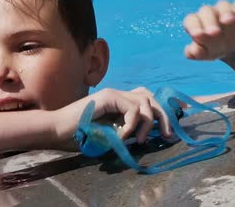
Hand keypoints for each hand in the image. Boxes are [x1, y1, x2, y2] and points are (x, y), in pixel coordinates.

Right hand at [53, 87, 170, 148]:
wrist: (57, 130)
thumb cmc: (80, 135)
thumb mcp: (110, 134)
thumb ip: (126, 131)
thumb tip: (147, 135)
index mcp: (120, 101)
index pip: (147, 98)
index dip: (163, 108)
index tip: (176, 121)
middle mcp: (119, 94)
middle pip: (151, 98)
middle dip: (163, 116)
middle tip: (166, 135)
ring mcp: (113, 94)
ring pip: (144, 102)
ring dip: (146, 123)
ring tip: (138, 140)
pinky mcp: (108, 97)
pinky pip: (131, 109)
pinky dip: (131, 125)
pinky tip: (122, 136)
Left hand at [183, 0, 234, 60]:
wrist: (230, 48)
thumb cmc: (212, 48)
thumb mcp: (204, 54)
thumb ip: (195, 53)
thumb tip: (191, 51)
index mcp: (196, 22)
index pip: (191, 20)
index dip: (193, 26)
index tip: (197, 35)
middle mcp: (209, 13)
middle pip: (206, 11)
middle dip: (209, 22)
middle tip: (213, 33)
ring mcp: (224, 11)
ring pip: (223, 5)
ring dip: (225, 12)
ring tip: (228, 21)